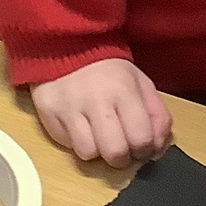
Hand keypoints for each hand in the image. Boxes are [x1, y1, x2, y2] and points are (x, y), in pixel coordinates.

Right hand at [31, 58, 172, 167]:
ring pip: (88, 154)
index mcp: (124, 91)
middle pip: (114, 152)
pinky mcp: (48, 114)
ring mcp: (68, 108)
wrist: (67, 47)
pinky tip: (79, 126)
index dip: (145, 151)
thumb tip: (157, 149)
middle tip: (120, 149)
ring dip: (97, 151)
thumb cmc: (109, 71)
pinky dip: (76, 141)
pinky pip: (66, 144)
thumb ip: (157, 115)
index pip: (141, 139)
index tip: (141, 148)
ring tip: (97, 136)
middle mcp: (96, 101)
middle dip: (121, 158)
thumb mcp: (141, 84)